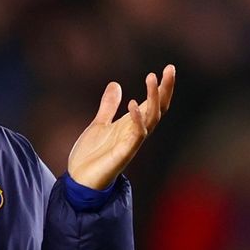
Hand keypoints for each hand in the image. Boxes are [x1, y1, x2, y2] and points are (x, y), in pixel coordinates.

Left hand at [67, 64, 174, 189]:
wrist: (79, 181)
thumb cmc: (91, 156)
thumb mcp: (99, 124)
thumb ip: (109, 106)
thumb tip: (116, 84)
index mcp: (131, 125)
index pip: (153, 104)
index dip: (162, 88)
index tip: (168, 68)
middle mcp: (135, 133)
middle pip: (158, 109)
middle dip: (165, 89)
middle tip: (170, 69)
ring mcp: (131, 143)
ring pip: (151, 119)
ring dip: (153, 99)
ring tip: (152, 77)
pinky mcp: (123, 154)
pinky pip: (136, 136)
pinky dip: (136, 119)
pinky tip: (133, 103)